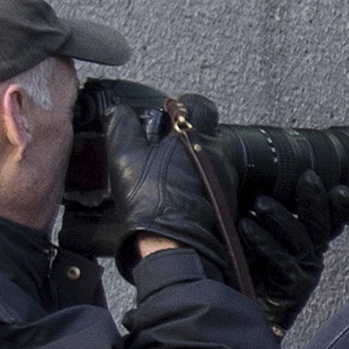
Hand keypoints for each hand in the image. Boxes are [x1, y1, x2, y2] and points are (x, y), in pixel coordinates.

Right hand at [72, 79, 231, 270]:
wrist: (172, 243)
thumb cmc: (151, 201)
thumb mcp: (125, 157)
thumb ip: (122, 127)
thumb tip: (118, 111)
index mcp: (196, 138)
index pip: (201, 105)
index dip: (185, 105)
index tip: (172, 113)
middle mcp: (219, 154)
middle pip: (211, 132)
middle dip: (192, 134)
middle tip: (169, 145)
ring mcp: (228, 178)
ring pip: (216, 157)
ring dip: (198, 159)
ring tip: (173, 172)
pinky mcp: (230, 200)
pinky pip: (219, 181)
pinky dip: (204, 181)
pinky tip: (183, 191)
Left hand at [234, 179, 344, 333]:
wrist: (244, 315)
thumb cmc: (248, 274)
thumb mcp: (257, 241)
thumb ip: (263, 218)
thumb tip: (254, 186)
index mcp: (309, 245)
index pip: (329, 220)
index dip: (338, 205)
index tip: (340, 187)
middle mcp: (312, 258)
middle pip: (320, 225)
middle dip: (316, 200)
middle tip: (307, 178)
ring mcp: (305, 274)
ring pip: (300, 239)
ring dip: (280, 217)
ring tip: (260, 202)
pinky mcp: (293, 288)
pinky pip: (280, 259)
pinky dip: (263, 241)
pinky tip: (247, 226)